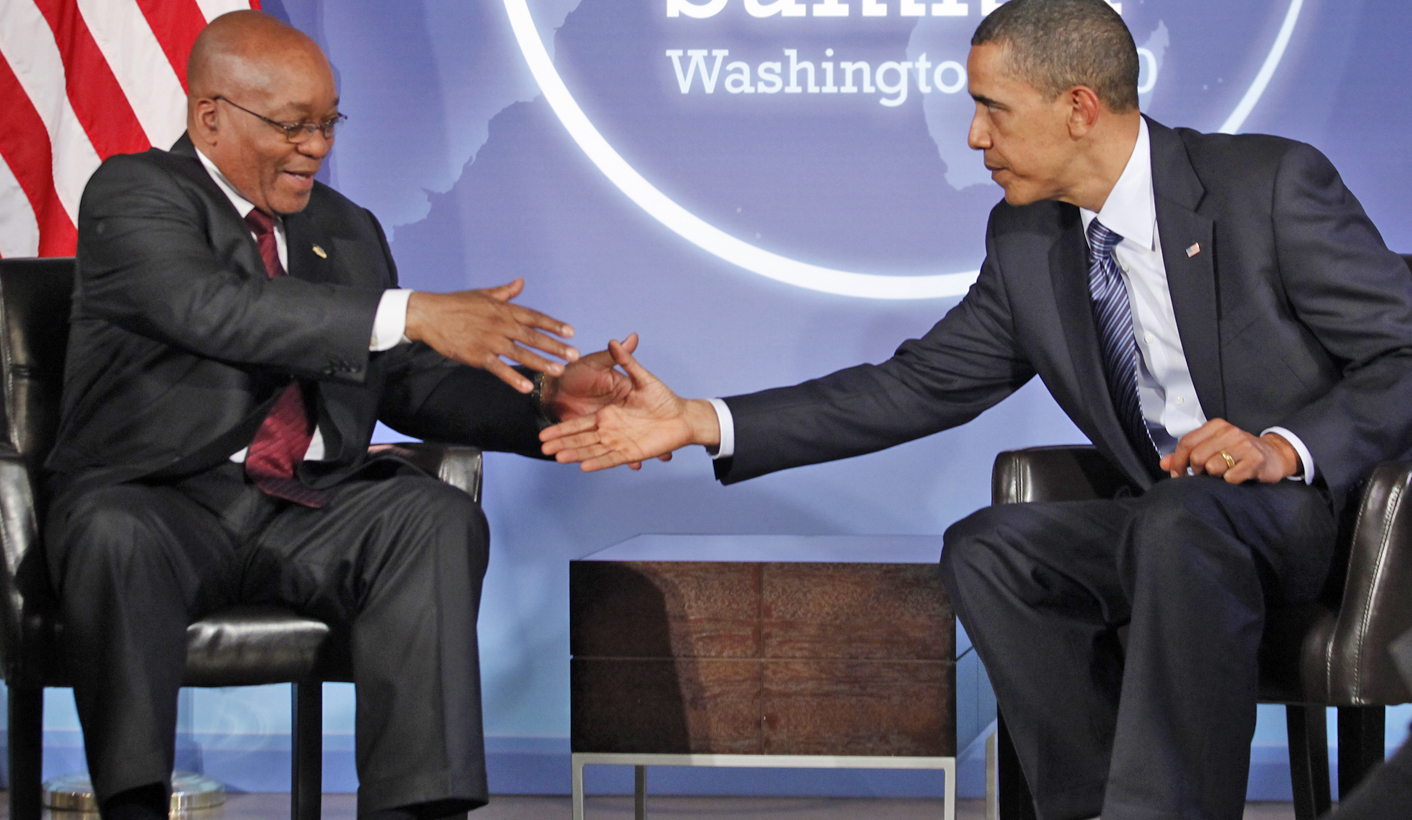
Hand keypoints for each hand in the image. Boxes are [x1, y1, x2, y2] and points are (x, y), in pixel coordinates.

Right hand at [405, 279, 577, 392]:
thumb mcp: (484, 294)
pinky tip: (527, 387)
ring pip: (521, 353)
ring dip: (541, 363)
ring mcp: (490, 341)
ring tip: (559, 371)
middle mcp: (501, 325)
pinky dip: (513, 378)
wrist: (430, 314)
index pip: (535, 317)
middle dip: (556, 346)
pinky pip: (499, 369)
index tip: (571, 332)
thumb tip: (521, 282)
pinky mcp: (477, 356)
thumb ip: (506, 292)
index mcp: (504, 309)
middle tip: (574, 354)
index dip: (553, 325)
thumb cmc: (457, 303)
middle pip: (533, 337)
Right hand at [539, 340, 719, 470]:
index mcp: (608, 412)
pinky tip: (584, 467)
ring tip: (557, 458)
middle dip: (562, 442)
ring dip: (575, 453)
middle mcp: (610, 428)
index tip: (545, 432)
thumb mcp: (642, 377)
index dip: (563, 427)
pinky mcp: (632, 452)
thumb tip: (618, 339)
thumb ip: (627, 361)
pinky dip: (599, 463)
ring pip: (592, 450)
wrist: (681, 417)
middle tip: (543, 448)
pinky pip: (612, 459)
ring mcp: (620, 441)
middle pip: (581, 438)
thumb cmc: (662, 397)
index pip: (580, 423)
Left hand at [1160, 418, 1300, 482]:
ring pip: (1212, 467)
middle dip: (1197, 471)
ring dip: (1214, 476)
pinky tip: (1237, 476)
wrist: (1274, 454)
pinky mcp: (1255, 460)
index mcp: (1216, 426)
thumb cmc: (1239, 452)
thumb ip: (1187, 454)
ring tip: (1224, 473)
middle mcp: (1229, 432)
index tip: (1177, 473)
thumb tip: (1164, 463)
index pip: (1186, 443)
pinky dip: (1231, 480)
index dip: (1178, 462)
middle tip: (1205, 474)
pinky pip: (1231, 477)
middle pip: (1197, 457)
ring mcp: (1243, 445)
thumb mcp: (1213, 448)